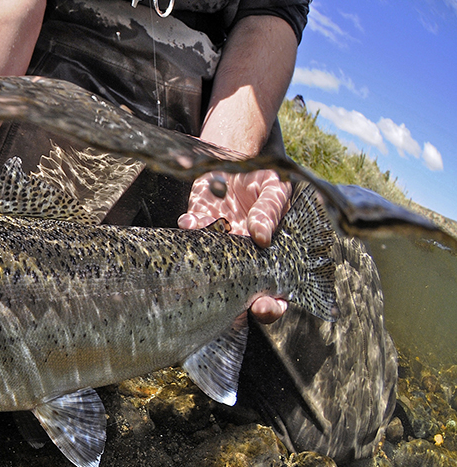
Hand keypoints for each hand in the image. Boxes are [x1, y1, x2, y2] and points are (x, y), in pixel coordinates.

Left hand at [178, 170, 291, 322]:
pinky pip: (191, 236)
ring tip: (210, 239)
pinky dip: (189, 229)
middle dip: (234, 307)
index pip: (276, 292)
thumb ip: (270, 213)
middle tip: (229, 304)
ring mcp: (218, 246)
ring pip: (209, 268)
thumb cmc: (262, 181)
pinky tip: (191, 220)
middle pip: (240, 296)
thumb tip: (262, 237)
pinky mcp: (198, 227)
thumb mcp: (274, 191)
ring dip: (205, 262)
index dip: (272, 306)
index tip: (264, 306)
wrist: (238, 159)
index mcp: (269, 256)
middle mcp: (242, 258)